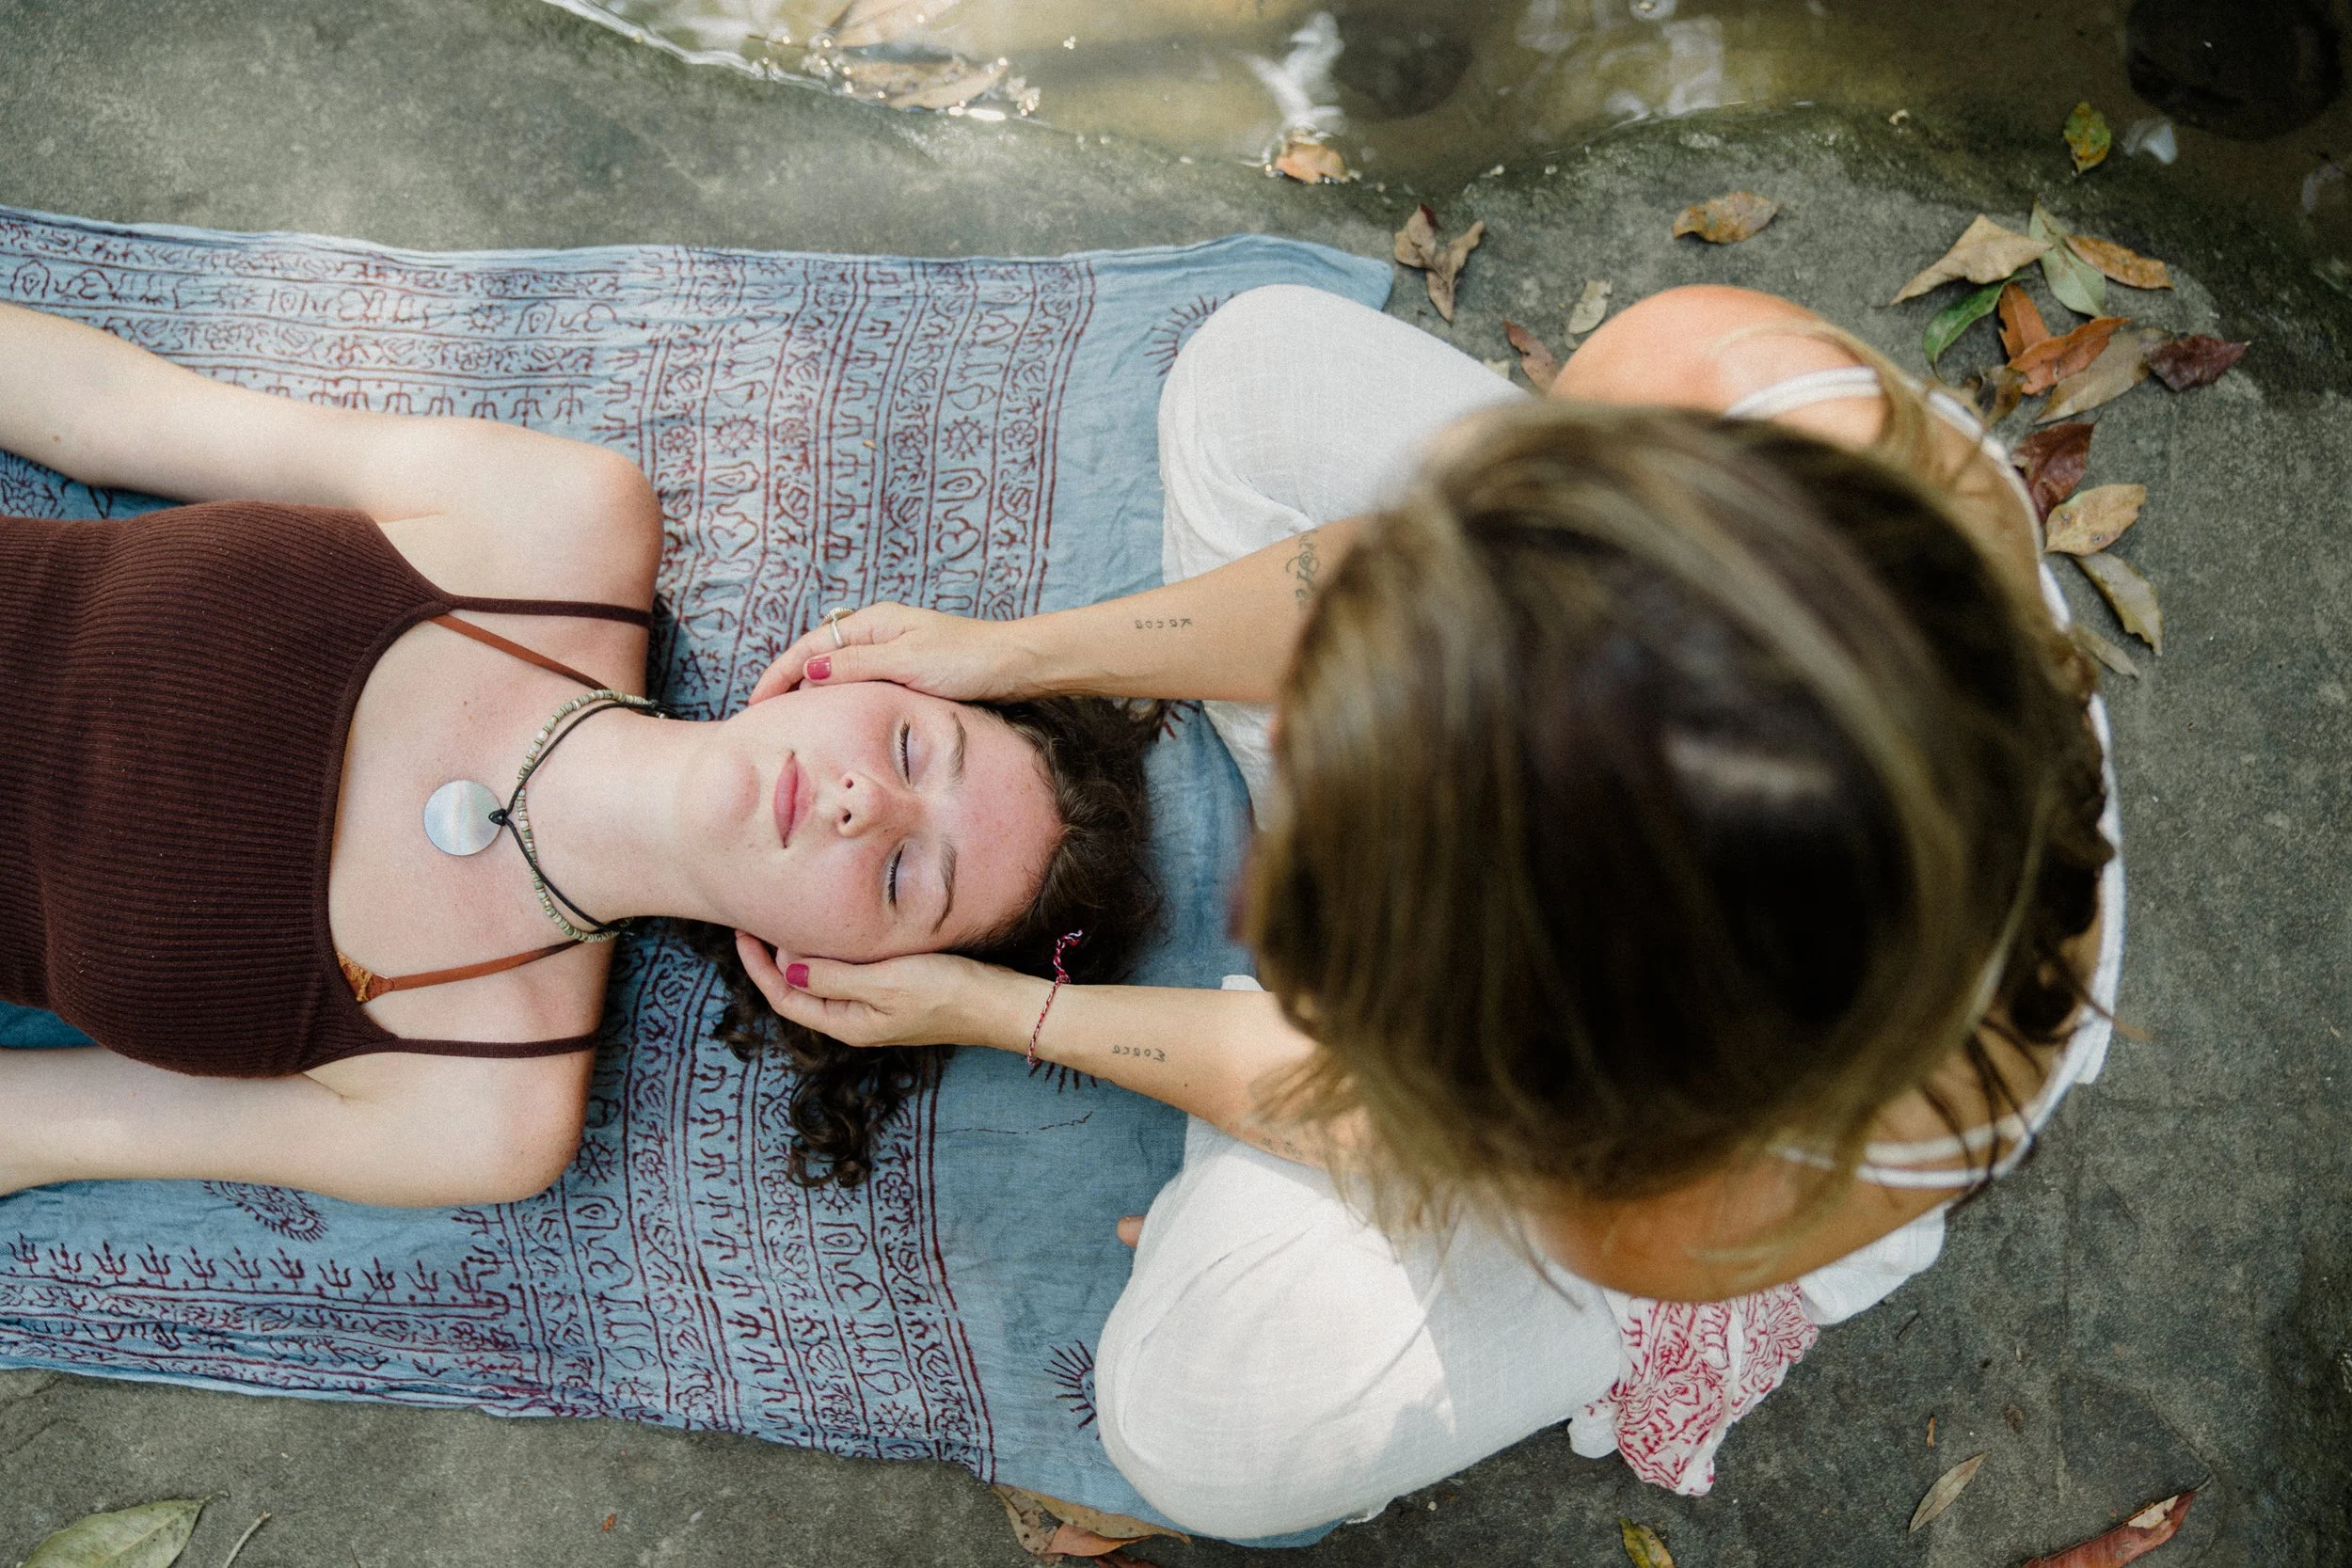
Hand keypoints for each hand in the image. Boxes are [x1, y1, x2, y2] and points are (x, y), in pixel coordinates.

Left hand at [734, 931, 1038, 1049]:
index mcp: (849, 1024)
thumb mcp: (885, 982)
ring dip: (805, 953)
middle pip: (800, 990)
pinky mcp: (898, 993)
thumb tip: (786, 970)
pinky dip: (835, 952)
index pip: (785, 997)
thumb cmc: (948, 993)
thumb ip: (833, 977)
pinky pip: (851, 974)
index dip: (758, 967)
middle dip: (775, 958)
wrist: (1001, 1005)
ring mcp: (878, 1008)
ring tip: (791, 919)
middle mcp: (858, 1020)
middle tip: (762, 917)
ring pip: (826, 980)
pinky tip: (840, 930)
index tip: (743, 932)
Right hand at [747, 603, 1034, 704]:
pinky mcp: (905, 671)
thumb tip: (808, 671)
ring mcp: (891, 652)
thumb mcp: (907, 663)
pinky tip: (833, 720)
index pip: (809, 648)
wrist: (1016, 665)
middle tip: (763, 720)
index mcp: (873, 624)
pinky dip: (838, 699)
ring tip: (788, 724)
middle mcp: (877, 634)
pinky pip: (859, 683)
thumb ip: (857, 667)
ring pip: (837, 672)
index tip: (755, 705)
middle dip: (787, 684)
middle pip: (817, 657)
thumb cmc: (967, 661)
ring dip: (811, 693)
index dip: (778, 675)